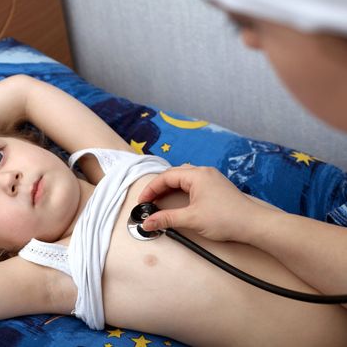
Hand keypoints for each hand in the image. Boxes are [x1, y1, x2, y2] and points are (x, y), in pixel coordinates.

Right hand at [138, 165, 271, 242]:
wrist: (254, 224)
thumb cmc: (225, 219)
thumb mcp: (191, 219)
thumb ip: (166, 219)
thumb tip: (147, 223)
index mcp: (197, 175)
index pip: (166, 177)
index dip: (151, 189)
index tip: (142, 202)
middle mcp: (203, 172)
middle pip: (174, 174)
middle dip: (158, 187)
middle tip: (149, 201)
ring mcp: (211, 178)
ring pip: (183, 177)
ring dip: (169, 187)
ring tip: (160, 200)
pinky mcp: (216, 186)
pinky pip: (192, 182)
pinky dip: (180, 189)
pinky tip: (177, 199)